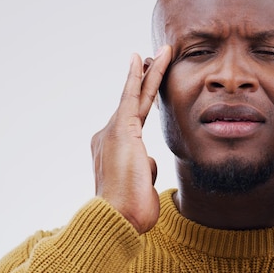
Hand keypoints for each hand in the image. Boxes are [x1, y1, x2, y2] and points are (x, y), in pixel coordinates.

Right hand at [90, 46, 171, 233]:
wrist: (117, 220)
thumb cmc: (130, 211)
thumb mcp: (141, 186)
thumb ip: (145, 168)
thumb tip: (150, 163)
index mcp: (114, 150)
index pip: (133, 120)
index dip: (141, 101)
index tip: (147, 86)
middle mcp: (109, 136)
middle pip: (133, 102)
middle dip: (144, 78)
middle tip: (151, 57)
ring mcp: (112, 131)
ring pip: (137, 96)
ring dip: (151, 72)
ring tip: (164, 52)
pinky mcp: (121, 130)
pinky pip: (131, 97)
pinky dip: (136, 77)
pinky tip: (141, 59)